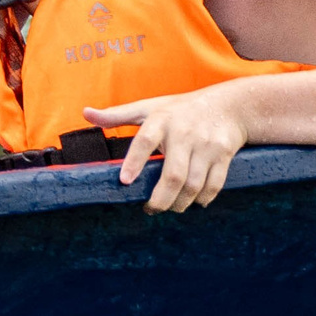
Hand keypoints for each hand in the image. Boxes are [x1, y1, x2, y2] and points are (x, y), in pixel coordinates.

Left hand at [82, 83, 252, 213]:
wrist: (229, 105)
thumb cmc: (180, 109)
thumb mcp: (149, 107)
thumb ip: (117, 114)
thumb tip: (85, 113)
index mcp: (162, 120)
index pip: (145, 140)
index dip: (135, 161)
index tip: (124, 181)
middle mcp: (184, 132)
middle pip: (173, 175)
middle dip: (161, 199)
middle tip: (150, 209)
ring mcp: (206, 145)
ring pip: (193, 185)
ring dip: (180, 203)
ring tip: (170, 207)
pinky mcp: (223, 155)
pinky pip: (214, 185)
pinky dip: (203, 199)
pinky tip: (193, 202)